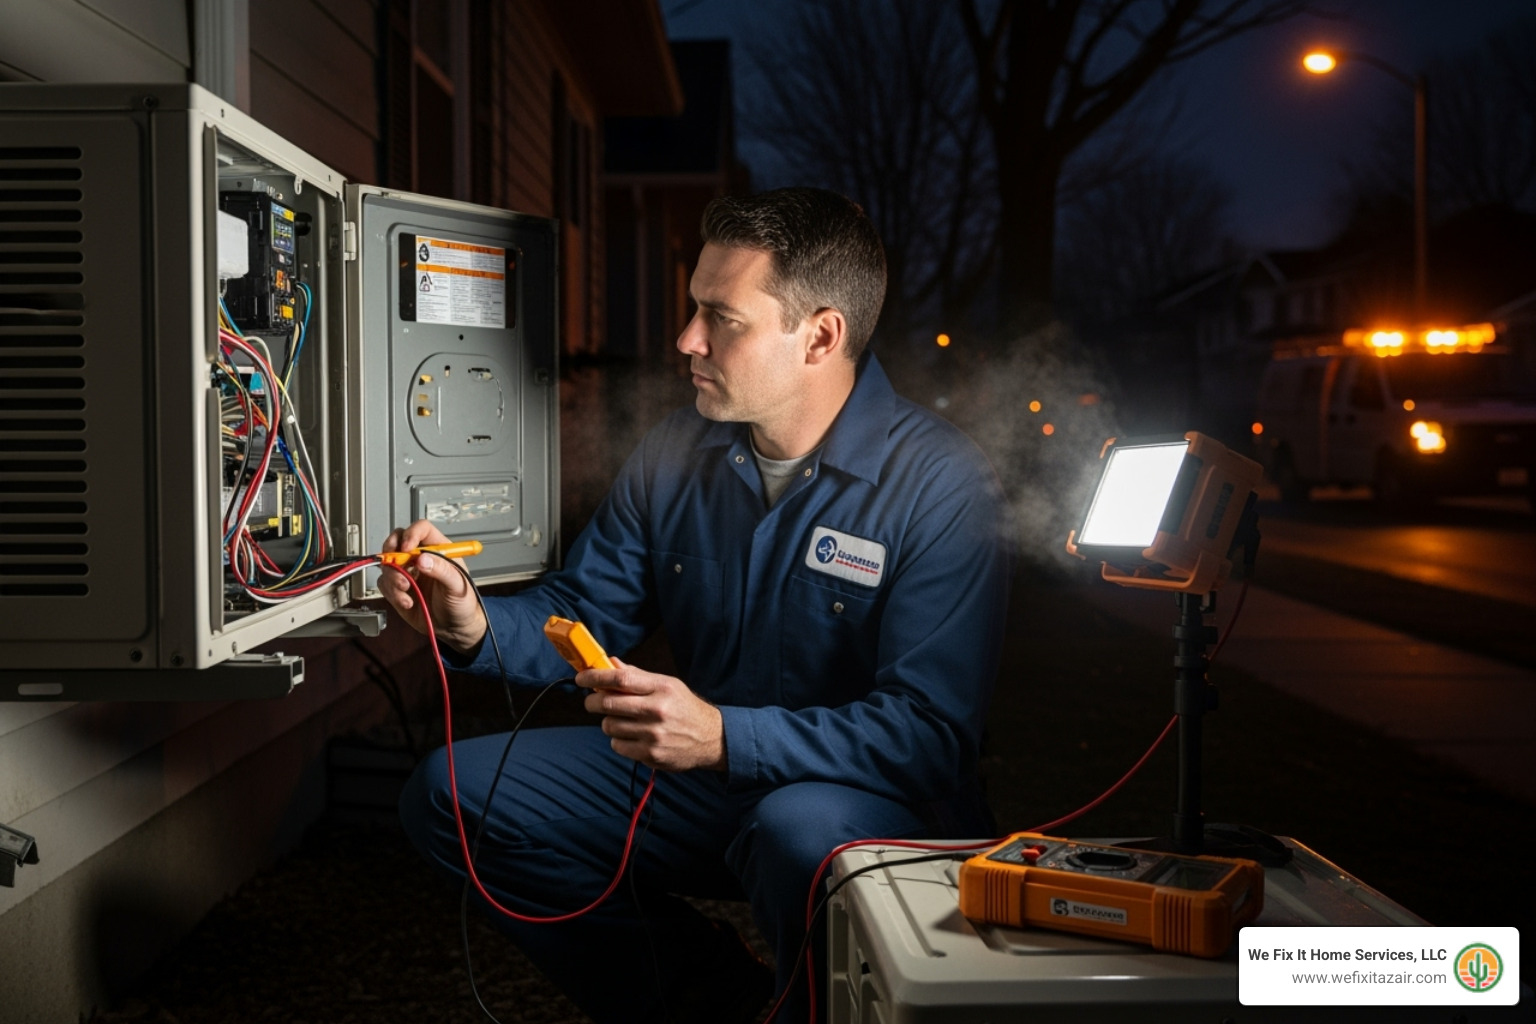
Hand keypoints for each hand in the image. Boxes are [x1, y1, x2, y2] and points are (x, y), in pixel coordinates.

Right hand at [377, 519, 487, 652]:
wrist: (455, 628)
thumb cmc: (463, 604)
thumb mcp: (458, 586)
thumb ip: (442, 570)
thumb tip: (423, 559)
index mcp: (439, 550)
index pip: (421, 529)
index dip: (411, 534)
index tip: (406, 548)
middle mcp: (420, 558)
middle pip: (397, 540)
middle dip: (392, 553)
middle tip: (396, 567)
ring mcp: (408, 572)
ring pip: (387, 563)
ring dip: (393, 578)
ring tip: (406, 590)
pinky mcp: (398, 589)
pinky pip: (384, 583)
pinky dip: (392, 593)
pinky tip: (407, 602)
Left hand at [579, 658, 725, 771]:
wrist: (711, 739)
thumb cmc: (685, 708)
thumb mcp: (667, 685)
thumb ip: (638, 675)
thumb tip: (610, 663)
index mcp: (662, 688)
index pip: (621, 678)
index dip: (595, 677)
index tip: (581, 677)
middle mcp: (657, 711)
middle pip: (608, 703)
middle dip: (592, 701)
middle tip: (592, 701)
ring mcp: (653, 735)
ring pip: (609, 726)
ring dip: (608, 722)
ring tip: (622, 720)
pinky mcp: (650, 755)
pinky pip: (617, 746)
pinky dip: (619, 740)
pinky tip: (632, 736)